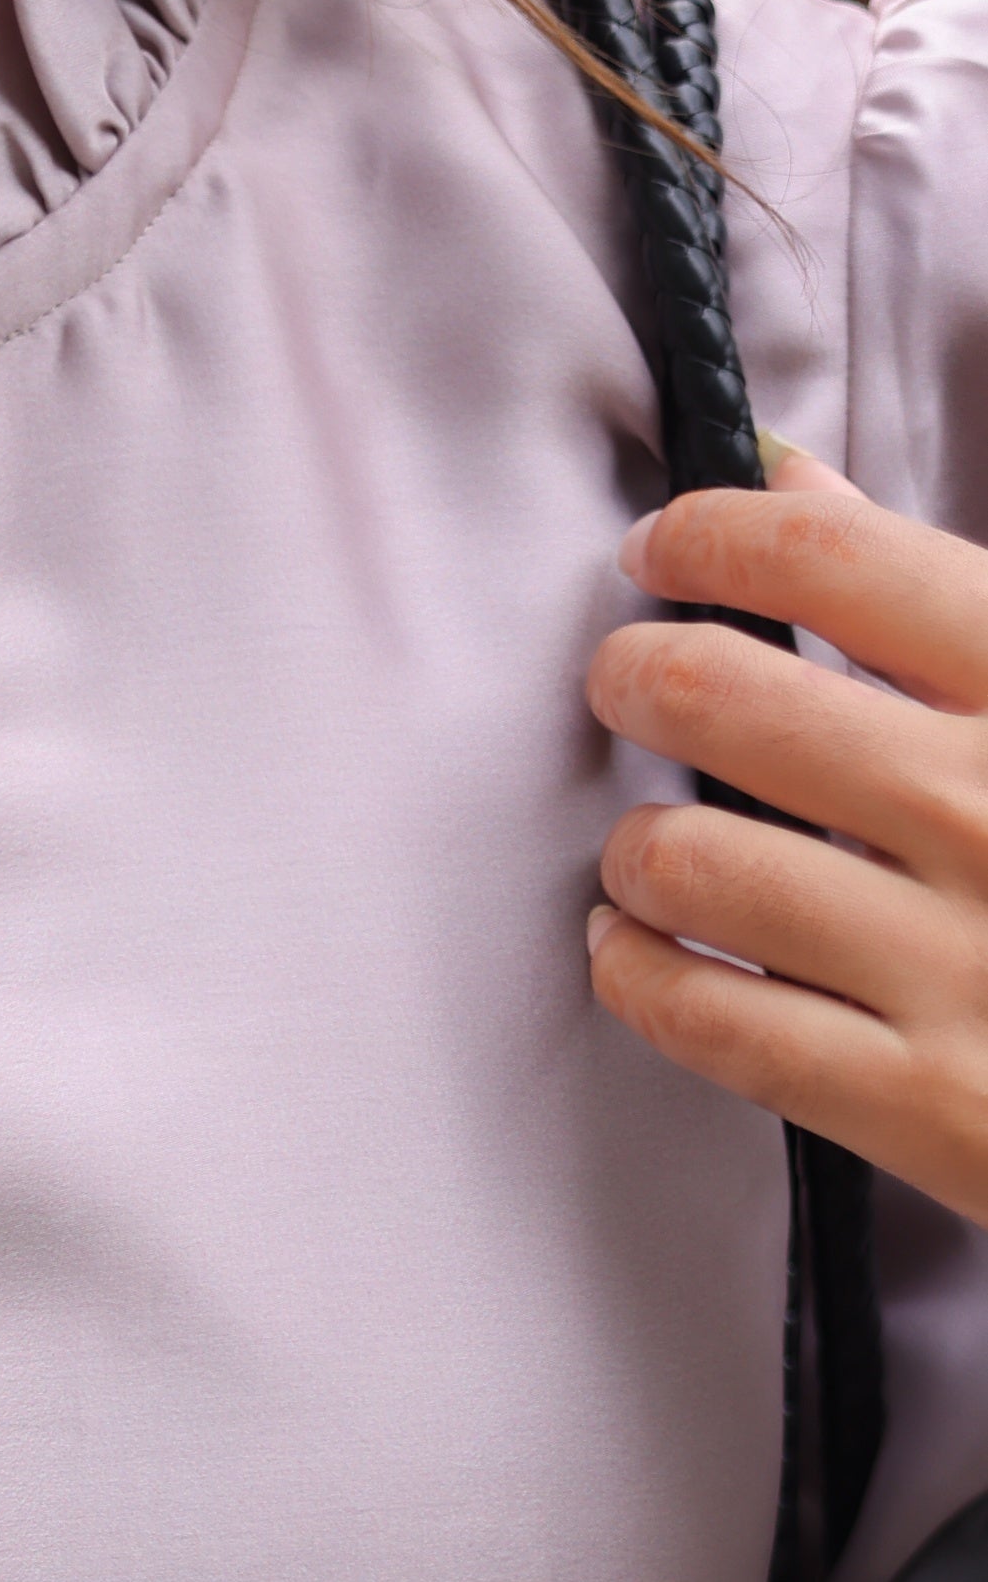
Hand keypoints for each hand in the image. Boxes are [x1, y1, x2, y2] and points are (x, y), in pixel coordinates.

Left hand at [584, 445, 987, 1220]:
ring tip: (648, 843)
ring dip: (635, 844)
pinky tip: (635, 948)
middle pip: (721, 696)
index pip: (831, 559)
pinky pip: (709, 1021)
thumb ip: (950, 595)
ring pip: (687, 862)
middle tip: (626, 682)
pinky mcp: (924, 1100)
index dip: (711, 536)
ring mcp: (959, 961)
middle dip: (636, 674)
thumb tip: (787, 481)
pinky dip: (637, 974)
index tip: (666, 550)